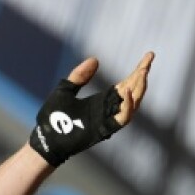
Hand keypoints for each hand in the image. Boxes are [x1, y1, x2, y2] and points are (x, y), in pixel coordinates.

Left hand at [29, 51, 153, 165]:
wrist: (44, 139)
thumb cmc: (52, 117)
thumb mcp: (65, 90)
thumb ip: (79, 76)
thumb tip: (95, 59)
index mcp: (103, 99)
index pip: (127, 83)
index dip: (139, 70)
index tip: (150, 56)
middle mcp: (109, 108)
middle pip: (133, 90)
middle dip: (142, 75)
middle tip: (148, 60)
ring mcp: (107, 119)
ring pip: (133, 104)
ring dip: (139, 89)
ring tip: (142, 73)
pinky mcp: (104, 130)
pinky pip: (122, 119)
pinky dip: (128, 107)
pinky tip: (130, 93)